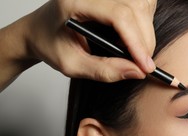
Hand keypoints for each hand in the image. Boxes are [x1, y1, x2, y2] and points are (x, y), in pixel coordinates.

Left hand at [3, 0, 156, 85]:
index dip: (136, 41)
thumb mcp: (72, 65)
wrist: (38, 30)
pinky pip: (140, 6)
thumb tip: (136, 72)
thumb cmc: (50, 45)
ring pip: (142, 6)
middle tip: (142, 65)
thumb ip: (104, 70)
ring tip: (132, 51)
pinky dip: (143, 26)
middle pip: (135, 10)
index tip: (145, 67)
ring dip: (145, 33)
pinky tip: (130, 39)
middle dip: (144, 41)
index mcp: (76, 2)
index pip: (119, 16)